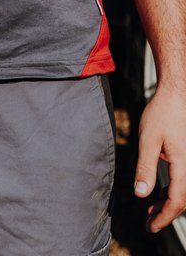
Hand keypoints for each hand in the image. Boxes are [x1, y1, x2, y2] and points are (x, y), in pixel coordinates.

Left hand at [135, 85, 185, 232]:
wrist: (175, 95)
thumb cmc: (162, 113)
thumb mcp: (148, 139)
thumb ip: (145, 167)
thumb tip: (141, 194)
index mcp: (184, 165)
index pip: (177, 201)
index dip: (164, 217)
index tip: (150, 227)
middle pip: (183, 200)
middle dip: (166, 213)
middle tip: (148, 223)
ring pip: (184, 191)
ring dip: (169, 202)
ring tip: (150, 210)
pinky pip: (184, 181)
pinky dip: (173, 190)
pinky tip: (159, 193)